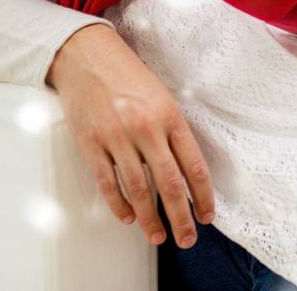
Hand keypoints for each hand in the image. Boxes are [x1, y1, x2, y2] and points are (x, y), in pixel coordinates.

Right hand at [47, 24, 213, 247]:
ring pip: (139, 189)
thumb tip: (188, 171)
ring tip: (157, 236)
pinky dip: (119, 205)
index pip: (194, 165)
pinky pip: (108, 183)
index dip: (203, 195)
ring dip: (150, 218)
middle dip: (181, 216)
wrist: (88, 56)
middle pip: (170, 184)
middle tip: (187, 239)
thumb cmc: (129, 77)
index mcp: (170, 116)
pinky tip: (128, 218)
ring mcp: (117, 137)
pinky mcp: (91, 144)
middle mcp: (147, 128)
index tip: (208, 215)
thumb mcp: (163, 97)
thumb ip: (174, 132)